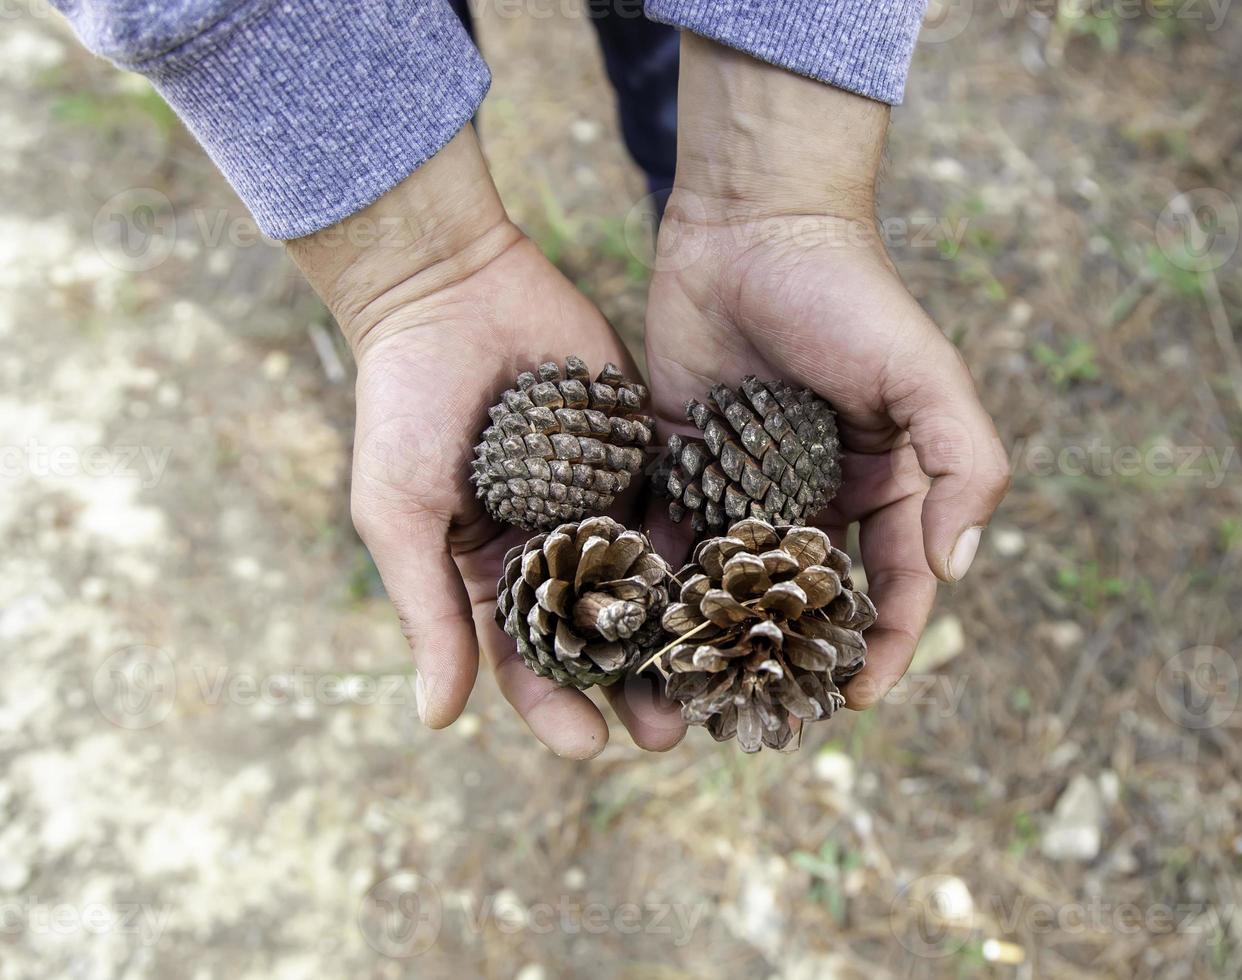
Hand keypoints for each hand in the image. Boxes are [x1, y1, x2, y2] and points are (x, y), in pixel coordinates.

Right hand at [289, 128, 685, 755]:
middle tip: (672, 735)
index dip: (554, 708)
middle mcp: (556, 548)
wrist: (451, 288)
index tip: (588, 748)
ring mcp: (604, 501)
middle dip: (633, 687)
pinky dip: (706, 550)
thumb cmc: (404, 404)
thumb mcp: (401, 512)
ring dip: (682, 634)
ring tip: (718, 677)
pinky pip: (678, 509)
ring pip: (650, 582)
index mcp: (493, 571)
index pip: (526, 659)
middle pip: (601, 635)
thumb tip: (438, 721)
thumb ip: (428, 611)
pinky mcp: (645, 453)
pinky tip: (743, 588)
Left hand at [643, 38, 1010, 707]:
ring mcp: (742, 487)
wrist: (753, 221)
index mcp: (882, 489)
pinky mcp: (678, 466)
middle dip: (789, 662)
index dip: (881, 648)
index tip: (854, 700)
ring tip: (688, 700)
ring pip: (733, 585)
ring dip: (715, 642)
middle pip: (804, 604)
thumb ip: (964, 466)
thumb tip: (956, 573)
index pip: (892, 588)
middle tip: (764, 719)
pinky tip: (632, 630)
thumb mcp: (927, 375)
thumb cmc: (853, 296)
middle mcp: (813, 499)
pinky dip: (655, 583)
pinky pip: (668, 536)